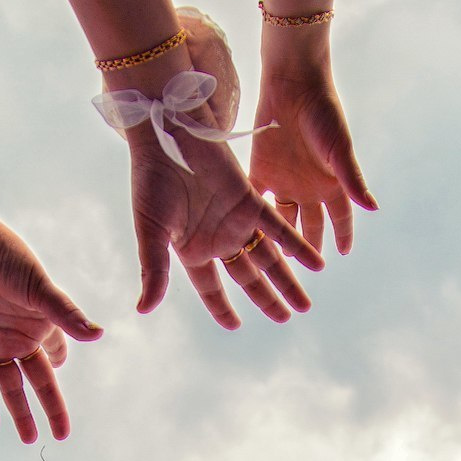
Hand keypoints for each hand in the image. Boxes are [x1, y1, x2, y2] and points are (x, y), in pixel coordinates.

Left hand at [0, 221, 102, 438]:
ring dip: (19, 412)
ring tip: (27, 439)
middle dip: (48, 407)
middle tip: (59, 435)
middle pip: (37, 380)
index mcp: (41, 322)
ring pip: (10, 386)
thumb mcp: (39, 288)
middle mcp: (19, 335)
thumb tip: (97, 335)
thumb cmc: (4, 256)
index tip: (62, 376)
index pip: (55, 353)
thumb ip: (65, 314)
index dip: (59, 365)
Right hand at [129, 130, 322, 328]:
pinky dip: (298, 247)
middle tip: (286, 318)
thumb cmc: (152, 181)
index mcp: (192, 249)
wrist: (168, 134)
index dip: (222, 308)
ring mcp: (236, 220)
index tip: (235, 326)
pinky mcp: (251, 199)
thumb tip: (144, 310)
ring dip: (287, 280)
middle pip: (248, 277)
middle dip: (267, 299)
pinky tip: (317, 264)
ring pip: (268, 258)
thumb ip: (153, 270)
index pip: (211, 288)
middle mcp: (217, 238)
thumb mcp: (151, 231)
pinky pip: (280, 228)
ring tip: (305, 304)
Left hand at [249, 69, 374, 256]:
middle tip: (307, 270)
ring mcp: (284, 180)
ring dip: (280, 239)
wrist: (293, 82)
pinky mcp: (260, 170)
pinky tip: (246, 238)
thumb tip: (373, 209)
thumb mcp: (339, 148)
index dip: (343, 234)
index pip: (340, 216)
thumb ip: (352, 179)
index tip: (344, 253)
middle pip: (309, 224)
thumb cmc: (322, 111)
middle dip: (309, 247)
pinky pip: (256, 201)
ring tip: (275, 264)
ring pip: (282, 219)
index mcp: (330, 182)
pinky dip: (252, 218)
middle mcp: (308, 186)